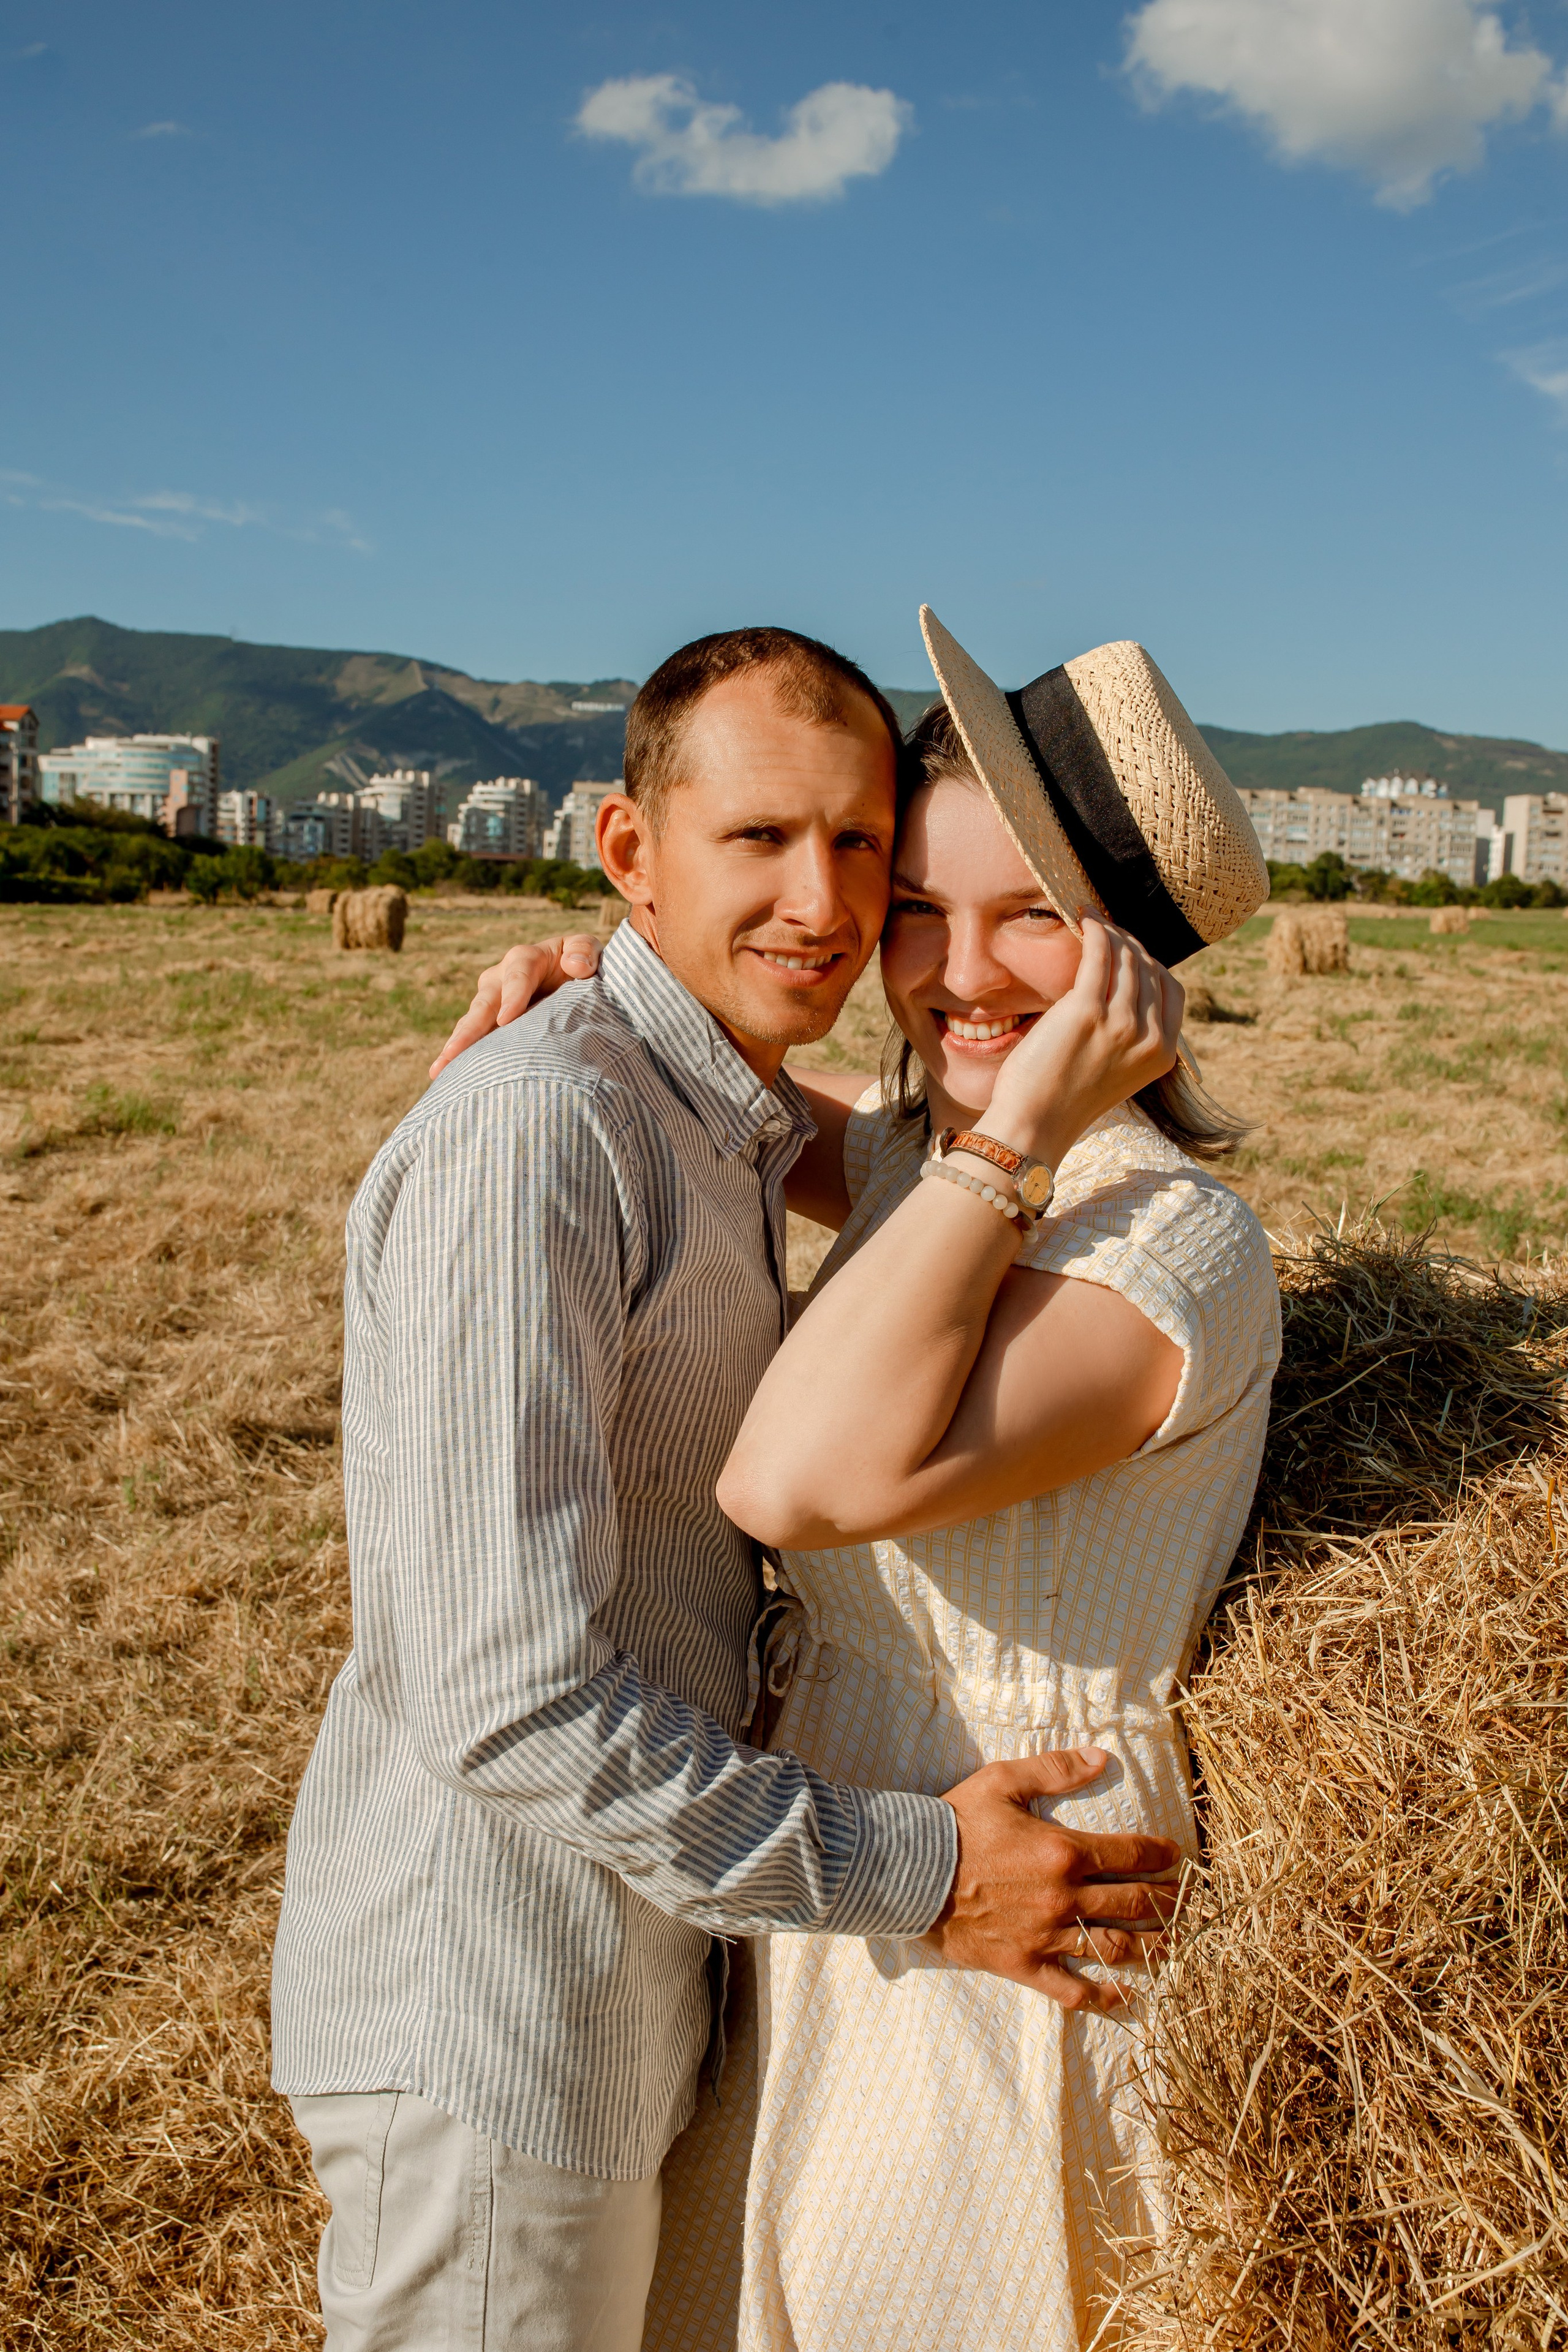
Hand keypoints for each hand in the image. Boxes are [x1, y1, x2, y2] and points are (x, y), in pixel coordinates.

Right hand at [429, 934, 602, 1078]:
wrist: (573, 980)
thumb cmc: (581, 964)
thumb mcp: (587, 950)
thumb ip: (584, 951)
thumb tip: (575, 965)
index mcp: (525, 959)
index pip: (517, 975)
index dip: (512, 996)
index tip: (507, 1020)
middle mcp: (500, 980)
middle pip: (483, 1004)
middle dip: (469, 1029)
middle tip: (453, 1052)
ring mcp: (491, 1004)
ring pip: (472, 1024)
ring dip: (456, 1048)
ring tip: (440, 1070)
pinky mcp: (490, 1025)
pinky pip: (475, 1041)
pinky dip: (463, 1059)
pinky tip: (448, 1079)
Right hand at [928, 1747, 1179, 2011]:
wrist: (907, 1871)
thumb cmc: (955, 1822)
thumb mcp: (1003, 1781)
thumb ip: (1055, 1769)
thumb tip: (1101, 1757)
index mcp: (1063, 1851)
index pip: (1129, 1855)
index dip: (1160, 1854)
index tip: (1177, 1855)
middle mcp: (1063, 1897)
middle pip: (1133, 1903)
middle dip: (1169, 1902)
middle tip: (1190, 1902)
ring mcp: (1045, 1936)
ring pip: (1113, 1948)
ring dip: (1152, 1948)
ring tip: (1175, 1946)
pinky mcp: (1024, 1965)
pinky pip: (1072, 1989)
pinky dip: (1103, 1996)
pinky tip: (1127, 1996)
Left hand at [979, 917, 1181, 1171]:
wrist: (1035, 1126)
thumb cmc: (1065, 1100)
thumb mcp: (1116, 1070)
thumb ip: (1130, 1036)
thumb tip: (1126, 989)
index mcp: (1163, 1054)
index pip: (1172, 990)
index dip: (1153, 963)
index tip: (1130, 950)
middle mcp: (1149, 1038)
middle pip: (1150, 968)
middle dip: (1130, 942)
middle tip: (1108, 928)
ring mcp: (1121, 1024)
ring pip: (1127, 958)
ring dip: (1111, 932)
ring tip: (1094, 920)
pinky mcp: (1086, 1011)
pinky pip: (1099, 956)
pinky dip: (1095, 930)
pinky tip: (1083, 918)